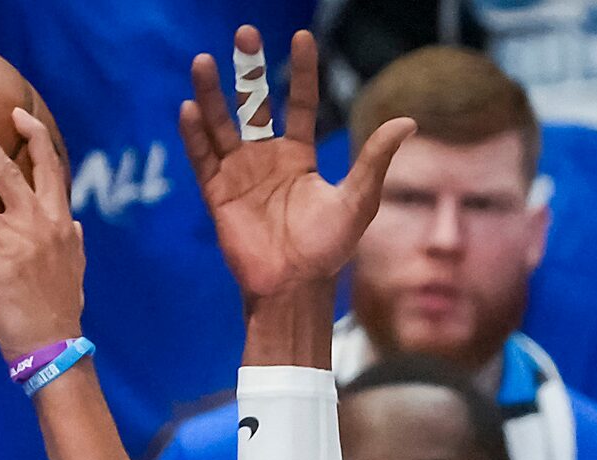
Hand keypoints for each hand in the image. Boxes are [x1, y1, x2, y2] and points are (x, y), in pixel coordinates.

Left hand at [0, 108, 83, 359]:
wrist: (56, 346)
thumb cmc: (63, 311)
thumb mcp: (76, 269)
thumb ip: (73, 242)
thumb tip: (76, 223)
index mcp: (59, 222)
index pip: (51, 169)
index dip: (35, 137)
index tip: (17, 113)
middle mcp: (39, 226)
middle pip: (6, 172)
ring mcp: (17, 245)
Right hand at [179, 27, 412, 303]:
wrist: (295, 288)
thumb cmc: (328, 250)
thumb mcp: (358, 201)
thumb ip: (375, 160)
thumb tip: (408, 122)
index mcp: (299, 156)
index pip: (300, 103)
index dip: (301, 72)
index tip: (301, 37)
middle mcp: (266, 158)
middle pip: (253, 104)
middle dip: (247, 70)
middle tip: (244, 33)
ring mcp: (239, 174)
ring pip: (221, 125)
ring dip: (211, 95)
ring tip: (203, 62)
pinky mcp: (217, 195)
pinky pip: (203, 158)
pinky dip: (194, 135)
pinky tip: (188, 108)